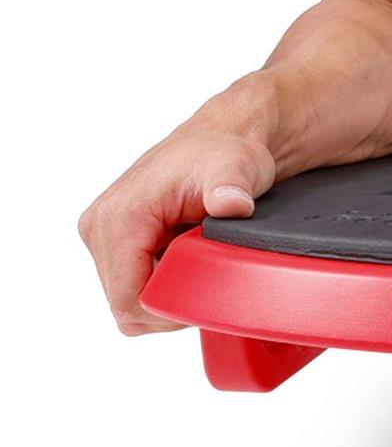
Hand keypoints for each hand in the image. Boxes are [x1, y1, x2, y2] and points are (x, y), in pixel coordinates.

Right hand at [77, 75, 278, 334]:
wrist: (223, 135)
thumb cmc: (226, 151)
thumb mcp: (236, 168)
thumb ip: (230, 190)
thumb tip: (233, 204)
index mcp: (120, 217)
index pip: (128, 299)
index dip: (167, 311)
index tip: (204, 298)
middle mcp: (101, 226)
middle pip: (125, 304)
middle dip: (168, 303)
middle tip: (208, 280)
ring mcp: (104, 234)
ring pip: (127, 298)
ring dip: (164, 292)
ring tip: (197, 261)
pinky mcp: (115, 239)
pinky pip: (132, 283)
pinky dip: (160, 281)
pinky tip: (186, 258)